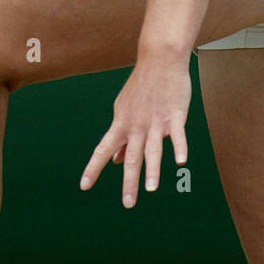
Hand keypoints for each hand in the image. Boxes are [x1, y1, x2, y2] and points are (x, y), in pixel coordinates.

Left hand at [79, 55, 190, 206]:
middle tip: (128, 204)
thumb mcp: (124, 110)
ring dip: (152, 169)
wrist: (158, 59)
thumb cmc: (142, 88)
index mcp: (121, 123)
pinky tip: (180, 161)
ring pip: (153, 148)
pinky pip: (177, 134)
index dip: (93, 168)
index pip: (103, 149)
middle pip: (130, 156)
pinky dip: (178, 147)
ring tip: (151, 189)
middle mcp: (136, 125)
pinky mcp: (175, 115)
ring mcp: (155, 121)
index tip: (83, 186)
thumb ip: (122, 137)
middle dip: (129, 181)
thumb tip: (113, 160)